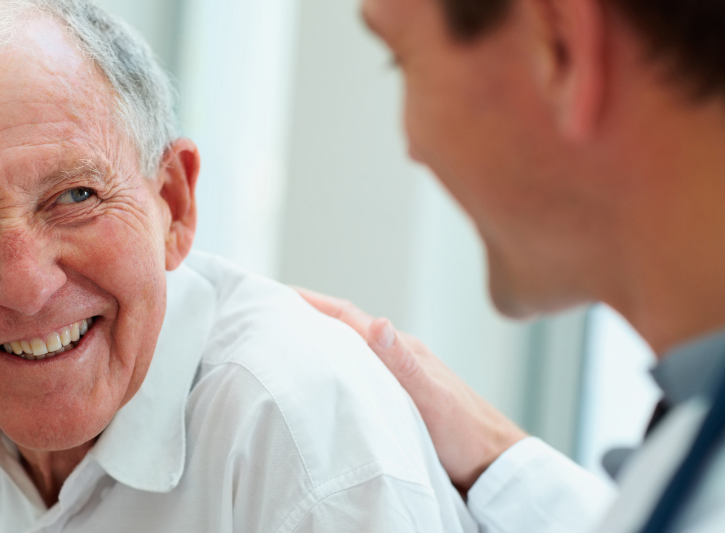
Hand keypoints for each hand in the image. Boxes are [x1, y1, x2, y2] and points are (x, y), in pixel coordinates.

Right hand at [295, 287, 527, 492]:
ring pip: (349, 350)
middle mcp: (396, 357)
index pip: (347, 317)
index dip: (311, 303)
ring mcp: (397, 376)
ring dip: (319, 341)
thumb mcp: (431, 399)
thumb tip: (378, 323)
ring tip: (285, 343)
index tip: (278, 295)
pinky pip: (357, 372)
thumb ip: (404, 363)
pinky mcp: (397, 397)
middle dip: (307, 317)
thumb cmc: (467, 435)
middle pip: (344, 328)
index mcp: (401, 349)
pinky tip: (322, 379)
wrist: (493, 465)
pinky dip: (334, 367)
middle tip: (269, 316)